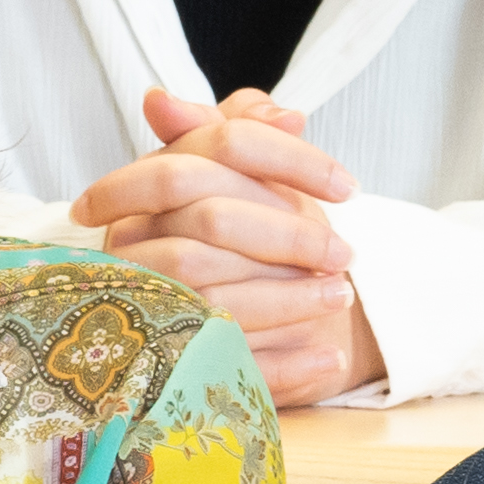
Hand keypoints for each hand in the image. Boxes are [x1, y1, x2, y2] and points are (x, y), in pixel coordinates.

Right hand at [70, 90, 386, 402]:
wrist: (207, 310)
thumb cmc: (228, 231)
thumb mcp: (234, 175)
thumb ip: (249, 131)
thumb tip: (288, 117)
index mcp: (152, 181)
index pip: (222, 146)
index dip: (292, 160)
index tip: (349, 188)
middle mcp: (134, 238)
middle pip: (213, 222)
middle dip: (291, 237)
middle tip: (345, 254)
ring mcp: (140, 303)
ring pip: (213, 296)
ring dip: (290, 300)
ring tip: (340, 297)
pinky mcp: (160, 366)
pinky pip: (222, 364)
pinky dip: (284, 364)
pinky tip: (328, 359)